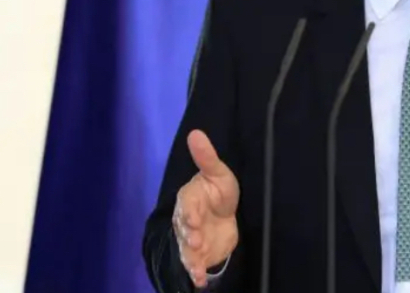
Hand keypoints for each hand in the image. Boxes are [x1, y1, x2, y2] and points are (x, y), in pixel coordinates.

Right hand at [172, 129, 239, 287]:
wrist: (225, 214)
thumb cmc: (219, 191)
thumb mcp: (218, 172)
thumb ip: (206, 157)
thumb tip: (195, 132)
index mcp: (189, 198)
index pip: (186, 205)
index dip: (189, 213)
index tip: (194, 219)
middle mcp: (186, 220)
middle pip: (184, 229)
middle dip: (189, 236)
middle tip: (197, 240)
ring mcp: (191, 238)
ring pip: (185, 248)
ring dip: (190, 258)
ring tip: (196, 267)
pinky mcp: (198, 253)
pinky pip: (193, 264)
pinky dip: (195, 273)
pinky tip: (200, 280)